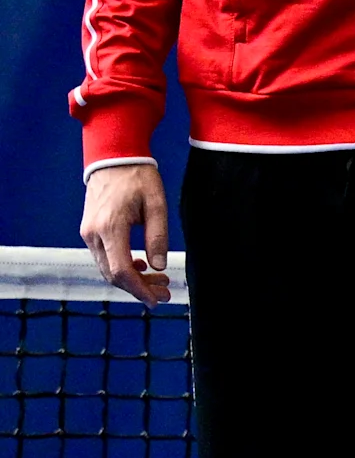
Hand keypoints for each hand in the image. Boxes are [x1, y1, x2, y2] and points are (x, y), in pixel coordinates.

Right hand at [82, 161, 169, 303]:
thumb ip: (158, 236)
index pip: (121, 270)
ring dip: (132, 279)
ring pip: (107, 268)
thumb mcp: (156, 204)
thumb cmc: (138, 177)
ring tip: (159, 280)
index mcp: (110, 228)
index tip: (157, 300)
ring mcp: (87, 233)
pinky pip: (103, 258)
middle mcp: (93, 234)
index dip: (139, 289)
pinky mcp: (89, 231)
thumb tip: (159, 266)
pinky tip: (142, 265)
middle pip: (113, 274)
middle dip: (139, 288)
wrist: (113, 158)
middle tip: (165, 293)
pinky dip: (122, 267)